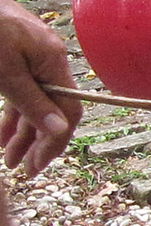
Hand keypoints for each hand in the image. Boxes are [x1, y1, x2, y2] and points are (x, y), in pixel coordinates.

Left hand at [0, 0, 79, 176]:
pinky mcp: (17, 55)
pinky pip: (21, 91)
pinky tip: (1, 134)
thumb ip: (31, 102)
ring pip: (35, 103)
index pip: (68, 111)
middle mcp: (50, 61)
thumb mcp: (4, 71)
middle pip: (53, 110)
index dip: (55, 142)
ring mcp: (33, 58)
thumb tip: (61, 131)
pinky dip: (12, 114)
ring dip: (22, 133)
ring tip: (6, 159)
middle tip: (20, 170)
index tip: (35, 166)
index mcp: (54, 63)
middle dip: (37, 143)